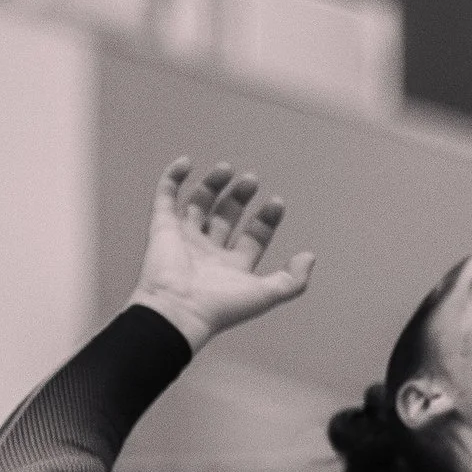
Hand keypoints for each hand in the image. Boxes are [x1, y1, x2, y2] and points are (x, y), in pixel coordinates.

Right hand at [134, 159, 315, 348]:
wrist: (178, 310)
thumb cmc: (220, 307)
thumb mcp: (266, 294)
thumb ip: (292, 280)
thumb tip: (309, 257)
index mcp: (232, 268)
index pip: (253, 236)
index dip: (266, 219)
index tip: (277, 203)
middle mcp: (207, 253)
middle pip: (226, 217)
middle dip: (239, 198)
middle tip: (251, 180)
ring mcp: (184, 240)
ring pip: (199, 204)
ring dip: (213, 185)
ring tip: (227, 168)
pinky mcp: (161, 229)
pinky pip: (165, 198)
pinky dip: (173, 178)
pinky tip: (187, 162)